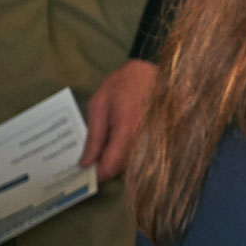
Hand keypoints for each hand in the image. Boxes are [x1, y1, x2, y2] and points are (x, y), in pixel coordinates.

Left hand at [80, 59, 158, 180]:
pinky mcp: (160, 140)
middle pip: (121, 169)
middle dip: (106, 165)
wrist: (155, 72)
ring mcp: (154, 142)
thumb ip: (94, 136)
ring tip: (107, 142)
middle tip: (93, 155)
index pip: (110, 167)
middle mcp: (143, 141)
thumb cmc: (124, 84)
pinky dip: (128, 152)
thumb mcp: (100, 105)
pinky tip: (121, 138)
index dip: (97, 173)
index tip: (86, 170)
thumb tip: (85, 162)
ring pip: (131, 164)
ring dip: (117, 159)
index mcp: (126, 131)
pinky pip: (140, 155)